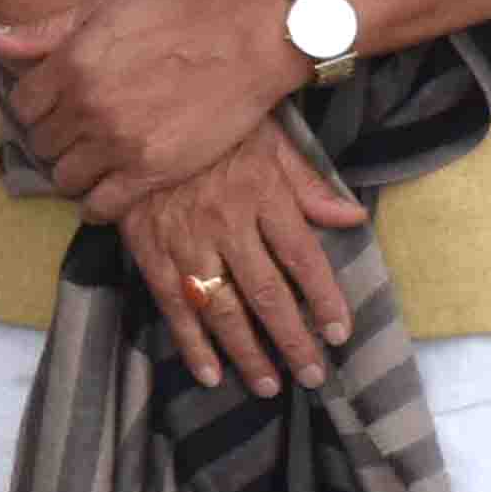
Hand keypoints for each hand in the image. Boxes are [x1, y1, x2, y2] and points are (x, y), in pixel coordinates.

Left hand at [0, 0, 315, 206]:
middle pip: (41, 143)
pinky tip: (105, 191)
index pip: (22, 105)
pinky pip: (101, 206)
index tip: (55, 107)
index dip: (37, 106)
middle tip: (76, 134)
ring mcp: (118, 143)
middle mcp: (88, 107)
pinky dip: (95, 204)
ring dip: (72, 172)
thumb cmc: (176, 15)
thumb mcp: (103, 8)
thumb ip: (43, 31)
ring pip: (64, 178)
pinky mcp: (152, 171)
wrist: (247, 40)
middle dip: (54, 138)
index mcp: (70, 65)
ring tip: (92, 160)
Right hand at [79, 118, 367, 397]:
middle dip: (292, 339)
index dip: (325, 299)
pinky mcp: (148, 247)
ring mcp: (185, 238)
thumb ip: (308, 184)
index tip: (340, 333)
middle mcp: (227, 222)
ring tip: (269, 385)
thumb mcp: (269, 139)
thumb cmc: (214, 123)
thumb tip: (352, 215)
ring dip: (247, 352)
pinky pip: (172, 303)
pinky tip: (209, 373)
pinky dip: (190, 342)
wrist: (138, 106)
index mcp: (263, 194)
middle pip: (267, 292)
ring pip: (222, 307)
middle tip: (313, 375)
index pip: (304, 258)